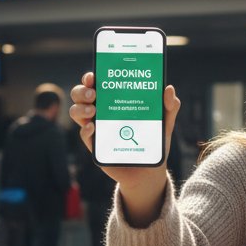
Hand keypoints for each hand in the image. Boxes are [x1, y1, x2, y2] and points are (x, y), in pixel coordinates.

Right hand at [70, 71, 181, 227]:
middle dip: (82, 90)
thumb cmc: (153, 142)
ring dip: (80, 107)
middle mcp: (102, 112)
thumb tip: (169, 89)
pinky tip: (93, 126)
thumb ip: (169, 107)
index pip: (97, 84)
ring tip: (93, 109)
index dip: (92, 77)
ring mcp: (97, 129)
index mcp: (115, 101)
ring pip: (77, 112)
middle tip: (93, 93)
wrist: (149, 171)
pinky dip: (85, 129)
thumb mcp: (164, 123)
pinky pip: (84, 135)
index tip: (95, 75)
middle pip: (81, 95)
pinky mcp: (96, 146)